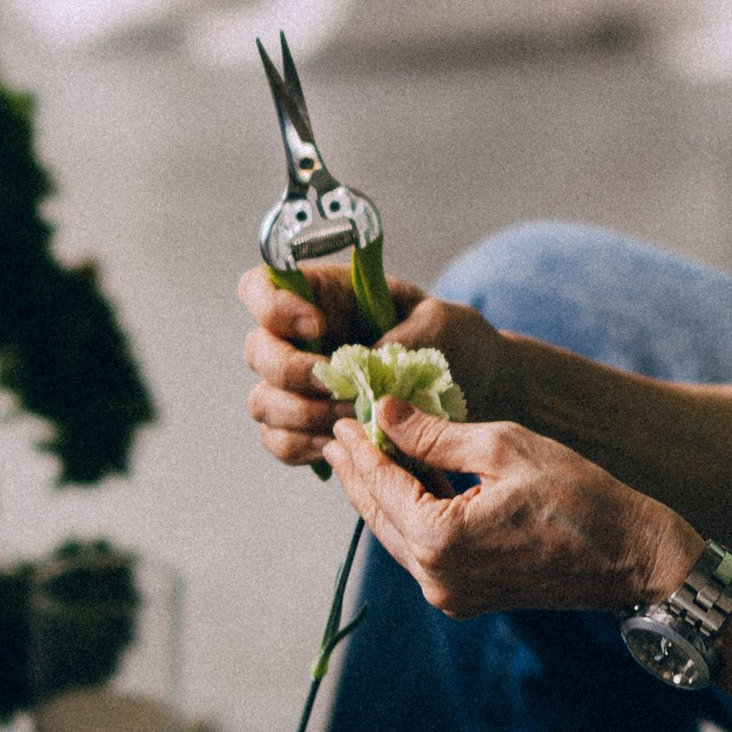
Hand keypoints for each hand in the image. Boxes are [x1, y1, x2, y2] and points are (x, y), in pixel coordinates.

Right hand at [237, 265, 509, 468]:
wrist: (474, 385)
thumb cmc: (453, 341)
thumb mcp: (439, 324)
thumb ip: (401, 338)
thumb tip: (363, 365)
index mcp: (322, 296)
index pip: (261, 286)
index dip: (272, 305)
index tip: (316, 326)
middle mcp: (300, 339)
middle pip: (257, 350)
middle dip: (292, 373)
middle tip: (341, 388)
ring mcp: (299, 385)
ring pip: (263, 402)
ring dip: (302, 415)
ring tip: (352, 420)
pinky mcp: (307, 426)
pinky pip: (279, 440)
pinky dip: (302, 446)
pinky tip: (341, 443)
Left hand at [322, 397, 696, 618]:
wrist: (630, 556)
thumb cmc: (577, 494)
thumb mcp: (503, 447)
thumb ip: (435, 434)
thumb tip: (384, 412)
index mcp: (441, 539)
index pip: (382, 485)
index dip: (358, 449)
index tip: (341, 418)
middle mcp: (437, 577)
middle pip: (380, 516)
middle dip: (360, 474)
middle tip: (338, 435)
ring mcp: (451, 594)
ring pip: (398, 536)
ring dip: (383, 495)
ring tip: (365, 455)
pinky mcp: (466, 597)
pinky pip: (422, 552)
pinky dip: (411, 517)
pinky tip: (408, 485)